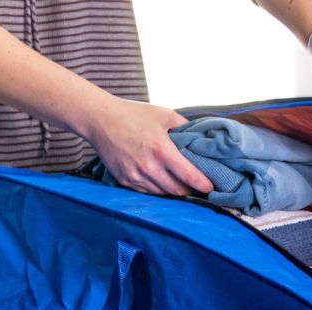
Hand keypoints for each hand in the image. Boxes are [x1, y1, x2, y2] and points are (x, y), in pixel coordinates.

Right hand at [80, 97, 213, 196]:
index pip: (189, 176)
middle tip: (199, 187)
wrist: (100, 120)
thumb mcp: (165, 115)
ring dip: (174, 191)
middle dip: (191, 190)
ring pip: (163, 193)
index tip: (211, 187)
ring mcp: (136, 176)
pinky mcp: (125, 181)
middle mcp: (149, 167)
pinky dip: (158, 189)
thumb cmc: (134, 114)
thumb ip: (185, 127)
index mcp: (162, 150)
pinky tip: (162, 181)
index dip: (203, 185)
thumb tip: (202, 138)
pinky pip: (147, 192)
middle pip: (178, 190)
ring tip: (183, 185)